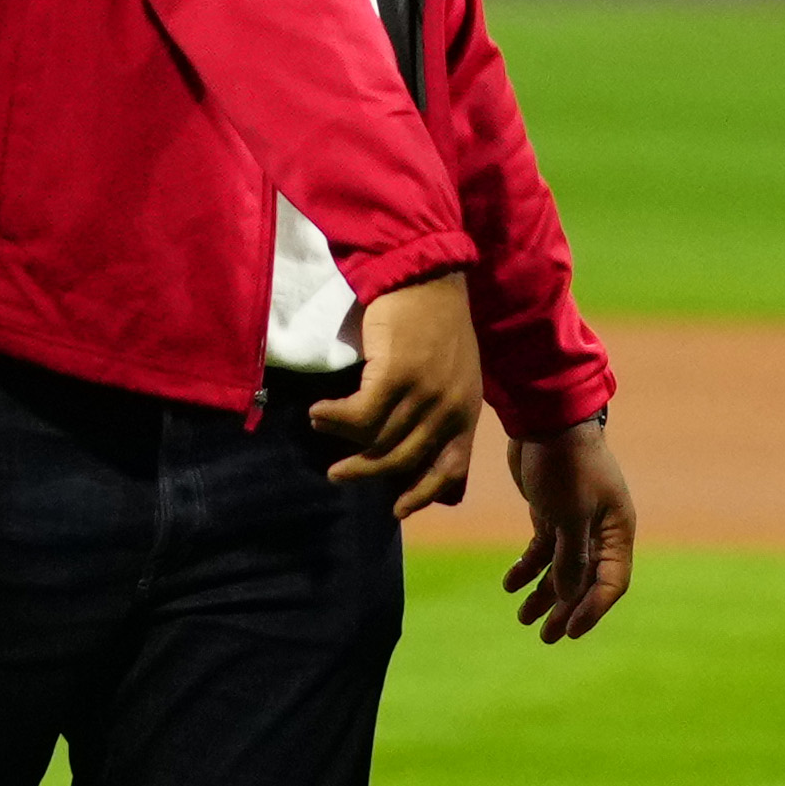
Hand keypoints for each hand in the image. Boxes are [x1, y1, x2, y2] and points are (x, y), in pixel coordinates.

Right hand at [309, 273, 484, 516]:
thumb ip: (442, 411)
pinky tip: (318, 412)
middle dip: (366, 472)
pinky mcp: (395, 375)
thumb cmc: (435, 322)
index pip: (450, 469)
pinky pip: (357, 416)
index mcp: (466, 412)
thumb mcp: (454, 374)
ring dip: (341, 440)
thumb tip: (425, 455)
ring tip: (320, 429)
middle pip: (402, 459)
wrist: (427, 275)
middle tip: (338, 474)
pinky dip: (333, 418)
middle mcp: (449, 408)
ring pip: (376, 439)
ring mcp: (424, 393)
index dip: (421, 494)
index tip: (395, 510)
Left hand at [500, 418, 635, 641]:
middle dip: (565, 608)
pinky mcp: (552, 513)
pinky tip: (509, 584)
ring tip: (522, 618)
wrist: (545, 419)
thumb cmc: (565, 464)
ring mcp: (576, 521)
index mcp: (617, 530)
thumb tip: (569, 596)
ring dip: (543, 593)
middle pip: (586, 580)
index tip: (566, 632)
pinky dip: (527, 567)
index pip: (611, 582)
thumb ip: (571, 557)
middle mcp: (601, 530)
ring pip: (561, 568)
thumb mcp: (569, 514)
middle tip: (543, 637)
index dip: (591, 609)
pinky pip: (543, 550)